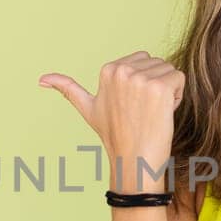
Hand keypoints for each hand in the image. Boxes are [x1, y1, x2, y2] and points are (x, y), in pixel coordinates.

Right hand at [38, 51, 184, 192]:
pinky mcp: (160, 88)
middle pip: (157, 63)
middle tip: (143, 111)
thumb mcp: (88, 108)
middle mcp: (123, 70)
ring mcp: (141, 79)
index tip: (132, 105)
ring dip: (167, 91)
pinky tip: (163, 113)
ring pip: (169, 71)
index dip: (142, 83)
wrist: (133, 160)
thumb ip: (67, 89)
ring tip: (152, 112)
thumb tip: (41, 79)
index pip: (142, 60)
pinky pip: (179, 79)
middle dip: (156, 85)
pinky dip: (177, 97)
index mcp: (108, 69)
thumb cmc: (114, 136)